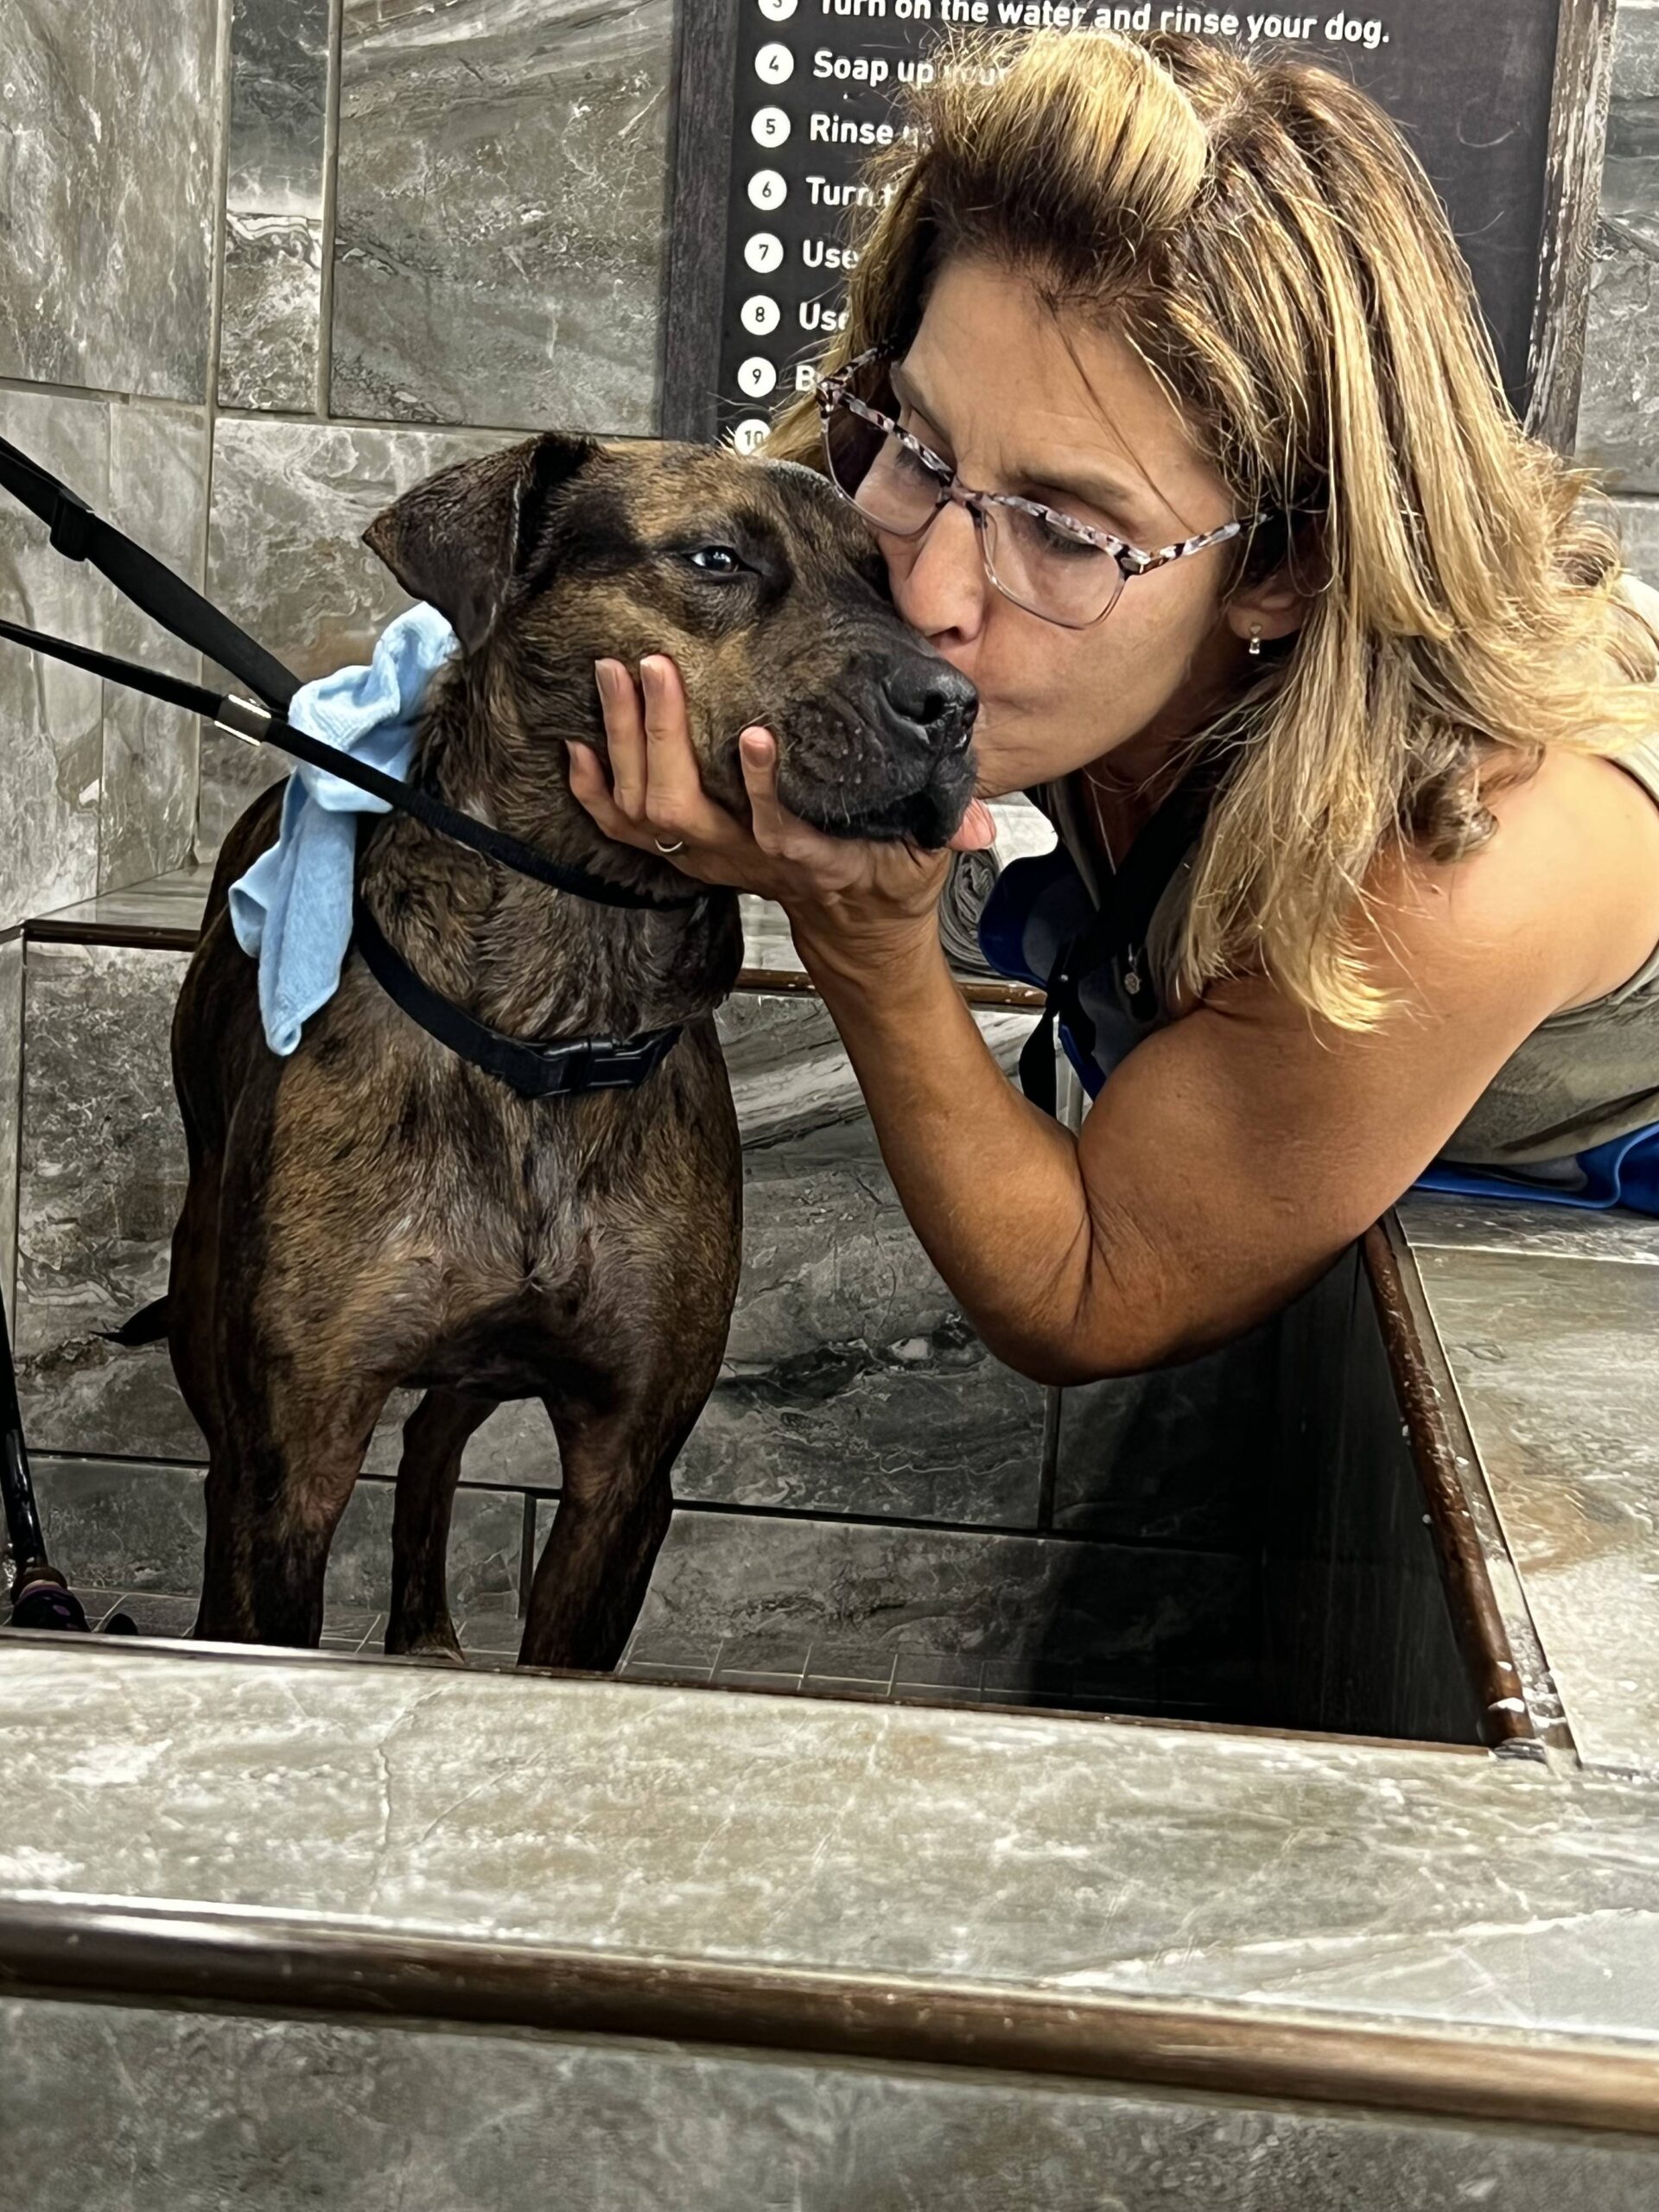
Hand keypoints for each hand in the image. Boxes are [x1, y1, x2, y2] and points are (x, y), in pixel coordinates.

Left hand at [569, 655, 996, 972]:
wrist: (856, 933)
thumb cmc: (889, 877)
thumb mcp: (927, 854)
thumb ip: (949, 831)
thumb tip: (979, 823)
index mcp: (813, 859)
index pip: (781, 834)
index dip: (763, 790)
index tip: (755, 735)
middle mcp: (751, 862)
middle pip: (684, 812)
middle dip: (661, 738)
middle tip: (653, 667)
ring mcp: (715, 860)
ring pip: (648, 816)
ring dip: (623, 745)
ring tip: (614, 675)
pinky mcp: (693, 856)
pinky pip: (627, 831)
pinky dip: (595, 792)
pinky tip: (576, 746)